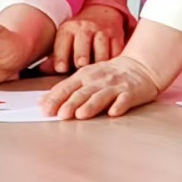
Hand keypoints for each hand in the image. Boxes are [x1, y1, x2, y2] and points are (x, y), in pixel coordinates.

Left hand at [42, 56, 165, 119]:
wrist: (139, 66)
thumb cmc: (108, 75)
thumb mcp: (85, 76)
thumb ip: (65, 89)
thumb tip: (41, 101)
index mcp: (85, 75)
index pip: (67, 87)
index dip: (56, 98)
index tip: (45, 110)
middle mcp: (99, 79)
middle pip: (83, 92)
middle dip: (71, 103)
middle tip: (61, 115)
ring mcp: (115, 86)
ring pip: (102, 96)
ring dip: (91, 105)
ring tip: (81, 115)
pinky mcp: (131, 92)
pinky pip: (125, 99)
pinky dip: (119, 106)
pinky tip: (114, 112)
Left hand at [50, 4, 127, 73]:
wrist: (102, 14)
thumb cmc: (78, 36)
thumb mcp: (65, 41)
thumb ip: (55, 57)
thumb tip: (42, 70)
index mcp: (68, 30)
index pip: (63, 42)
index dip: (61, 56)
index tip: (61, 68)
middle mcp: (85, 28)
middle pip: (83, 42)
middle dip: (81, 54)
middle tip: (80, 64)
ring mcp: (102, 32)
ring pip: (101, 48)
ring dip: (99, 61)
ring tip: (96, 71)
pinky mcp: (117, 36)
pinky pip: (116, 51)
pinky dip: (114, 61)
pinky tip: (110, 69)